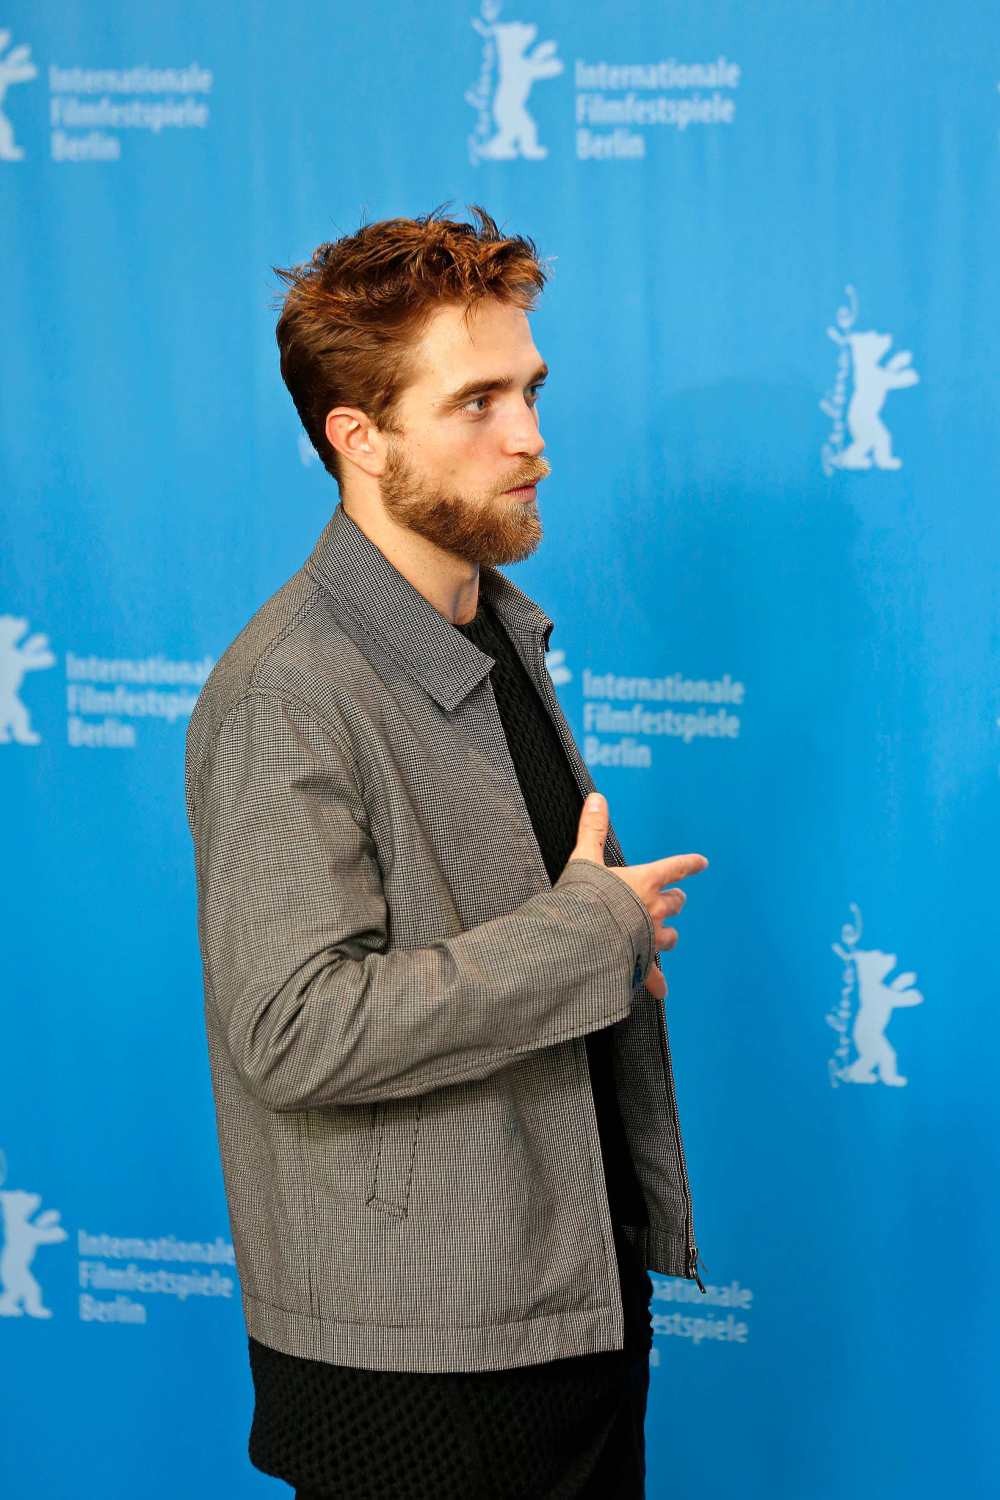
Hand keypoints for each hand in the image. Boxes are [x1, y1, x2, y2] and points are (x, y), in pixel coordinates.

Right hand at [567, 791, 707, 1000]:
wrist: (584, 939)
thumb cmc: (586, 897)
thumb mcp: (585, 859)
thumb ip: (592, 829)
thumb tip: (598, 797)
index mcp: (644, 881)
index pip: (674, 868)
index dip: (688, 864)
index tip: (702, 863)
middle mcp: (653, 909)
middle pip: (675, 903)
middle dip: (676, 901)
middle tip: (677, 901)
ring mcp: (650, 937)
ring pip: (670, 937)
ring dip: (669, 935)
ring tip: (666, 937)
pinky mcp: (640, 961)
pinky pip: (653, 974)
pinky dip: (657, 982)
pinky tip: (661, 991)